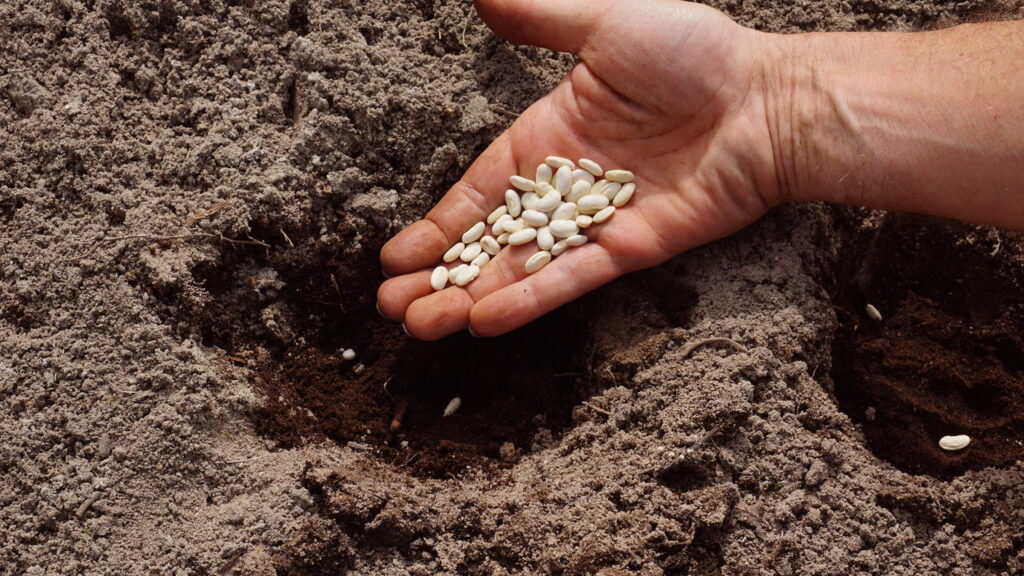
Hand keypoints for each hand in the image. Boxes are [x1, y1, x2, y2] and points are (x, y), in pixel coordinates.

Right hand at [377, 0, 785, 339]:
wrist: (767, 101)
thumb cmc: (694, 56)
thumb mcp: (606, 25)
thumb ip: (541, 20)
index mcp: (545, 140)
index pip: (476, 192)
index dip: (435, 226)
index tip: (393, 257)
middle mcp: (563, 190)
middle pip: (489, 241)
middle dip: (439, 274)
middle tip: (391, 308)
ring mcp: (595, 225)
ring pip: (520, 269)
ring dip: (469, 297)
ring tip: (421, 325)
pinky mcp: (629, 251)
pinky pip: (570, 279)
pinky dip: (529, 299)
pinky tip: (484, 319)